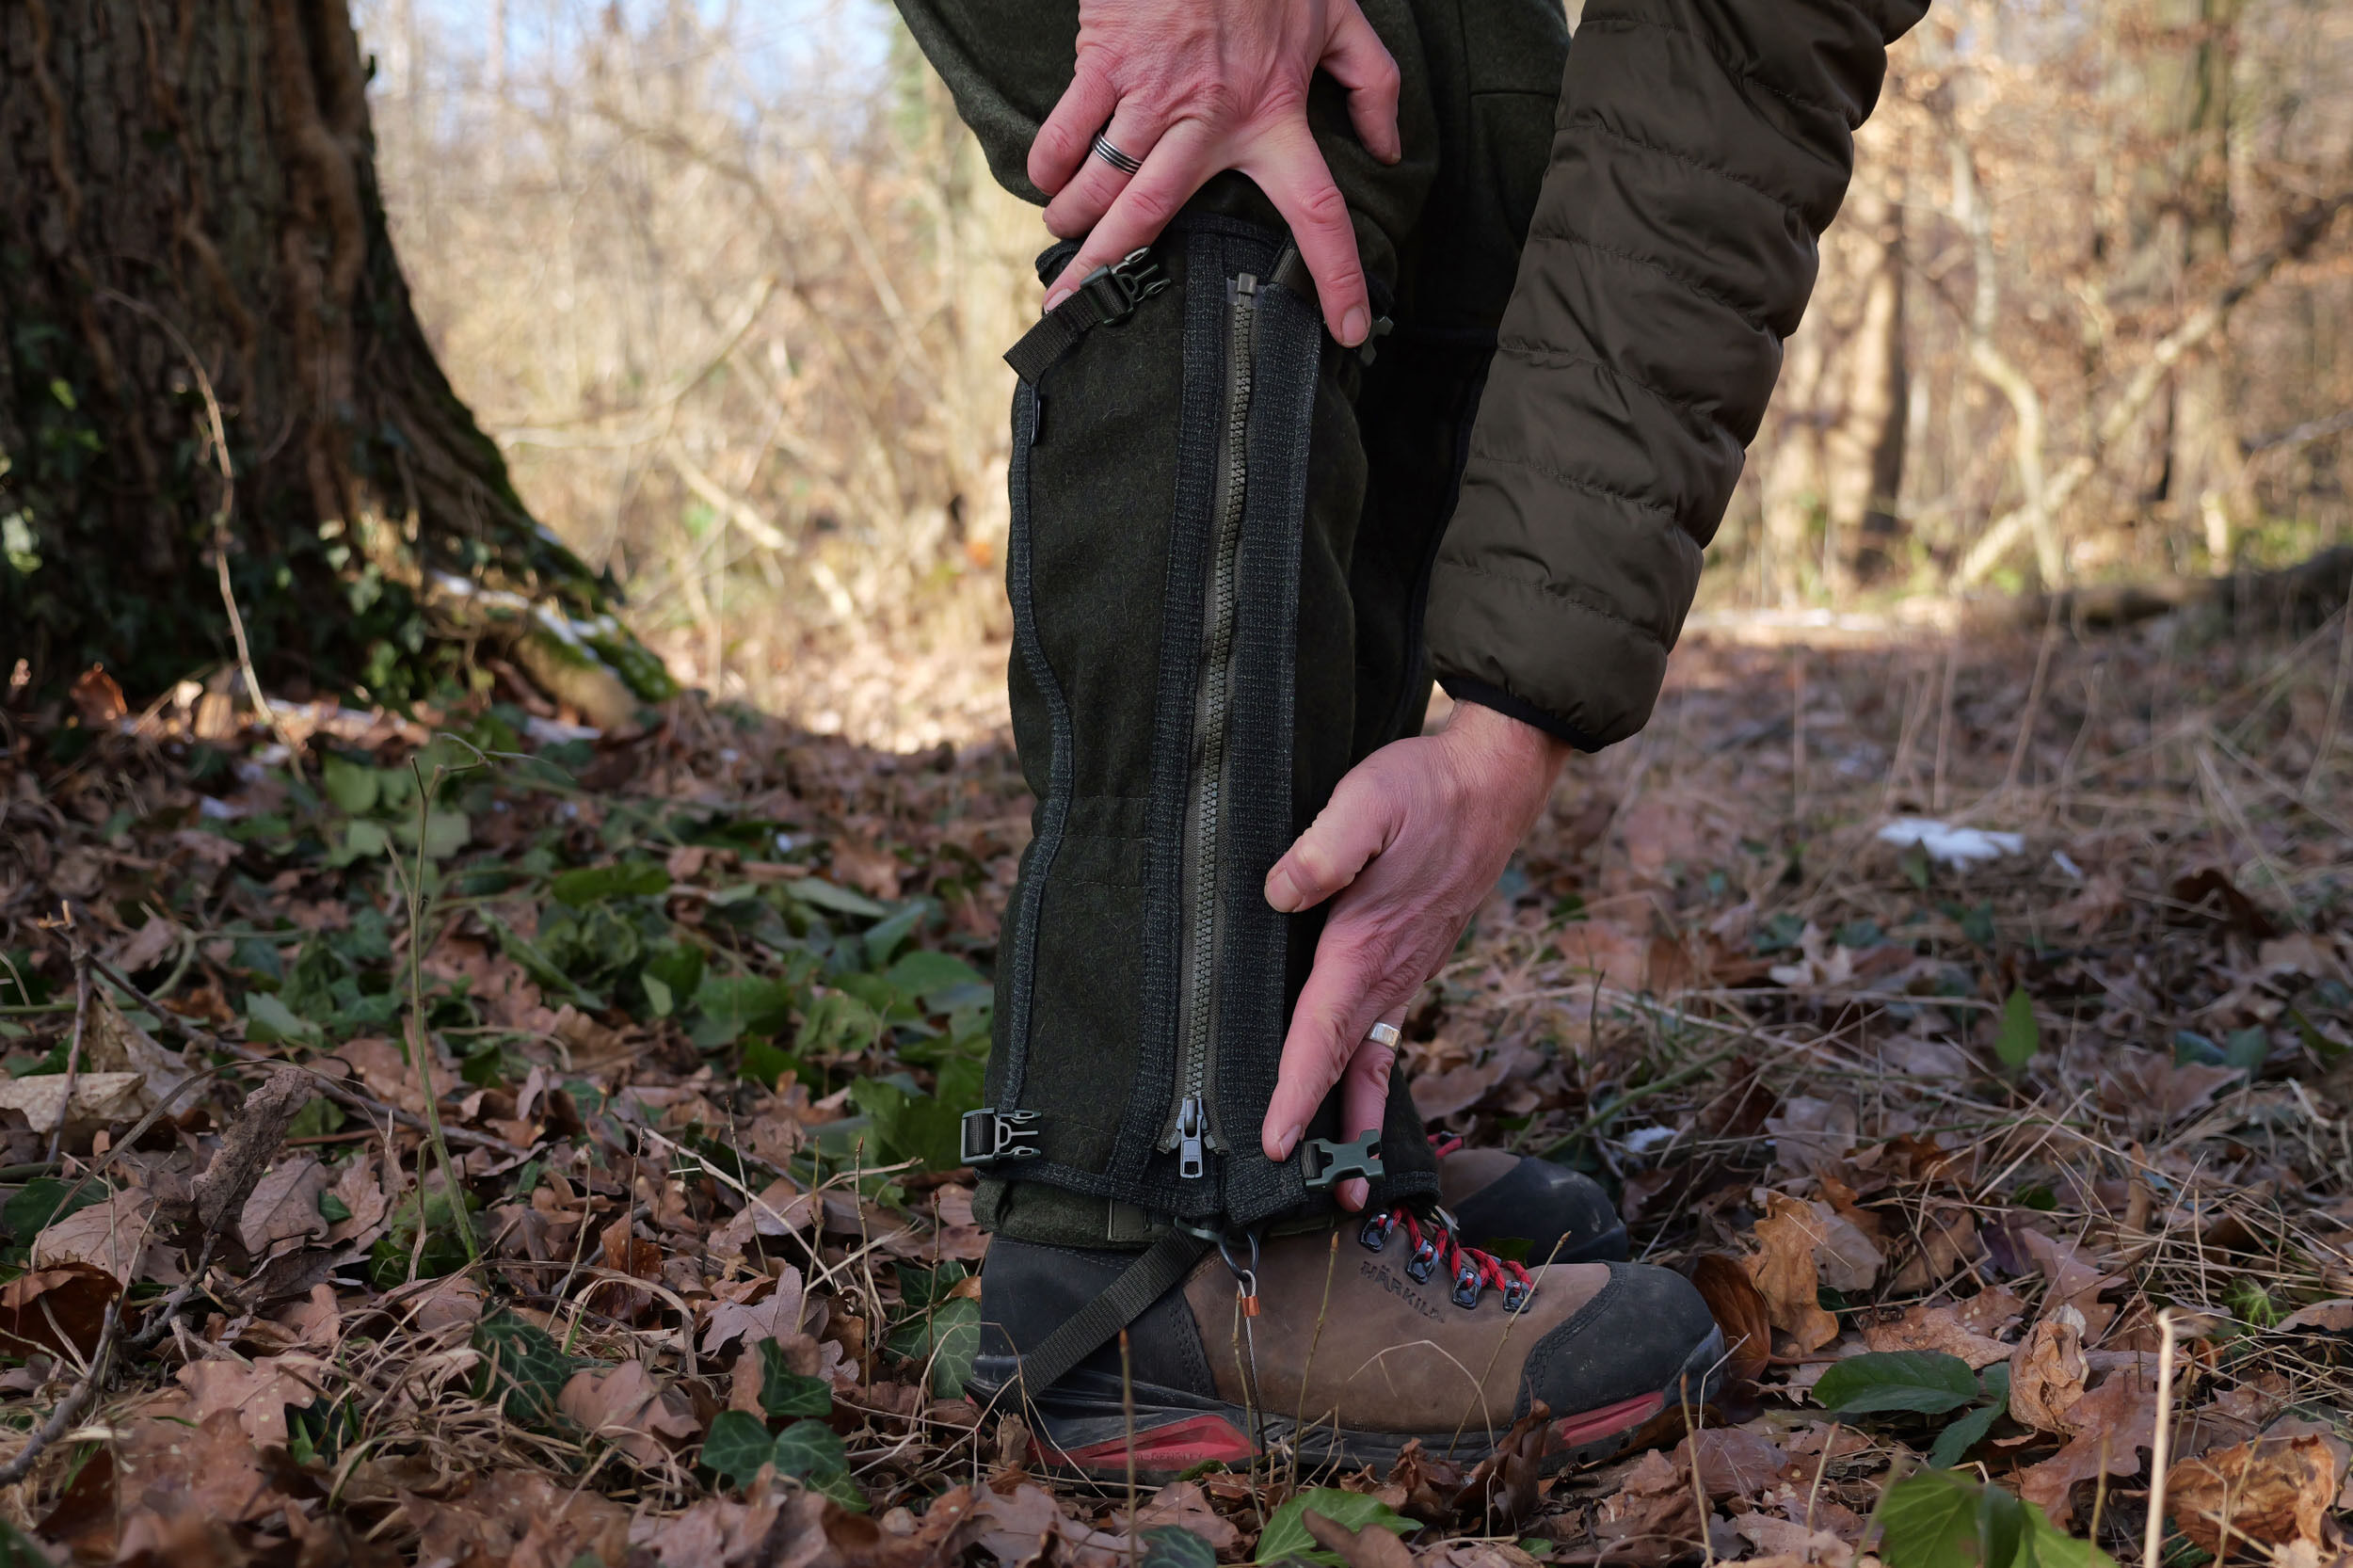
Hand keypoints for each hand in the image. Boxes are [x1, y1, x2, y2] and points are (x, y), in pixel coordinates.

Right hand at [1029, 0, 1401, 346]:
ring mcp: (1154, 93)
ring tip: (1066, 241)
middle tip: (1075, 311)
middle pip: (1155, 216)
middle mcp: (1212, 119)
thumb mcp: (1340, 17)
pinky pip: (1069, 131)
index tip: (1350, 330)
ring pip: (1103, 182)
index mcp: (1275, 116)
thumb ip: (1372, 85)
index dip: (1338, 275)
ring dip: (1076, 221)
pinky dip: (1051, 164)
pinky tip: (1047, 184)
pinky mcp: (1108, 61)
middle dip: (1109, 271)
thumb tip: (1389, 148)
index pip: (1319, 212)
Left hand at [1258, 703, 1568, 1208]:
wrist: (1493, 782)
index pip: (1321, 1034)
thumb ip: (1324, 846)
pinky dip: (1370, 1071)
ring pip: (1374, 1055)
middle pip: (1352, 1068)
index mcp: (1366, 946)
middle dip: (1337, 1133)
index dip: (1295, 1093)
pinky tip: (1359, 1088)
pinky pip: (1386, 1029)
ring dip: (1358, 1114)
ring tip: (1350, 1173)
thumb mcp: (1366, 799)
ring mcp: (1407, 970)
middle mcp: (1390, 972)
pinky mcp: (1412, 958)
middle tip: (1334, 1199)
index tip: (1276, 1143)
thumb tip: (1281, 891)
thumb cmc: (1424, 789)